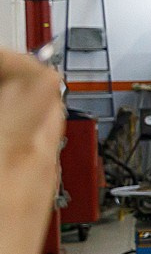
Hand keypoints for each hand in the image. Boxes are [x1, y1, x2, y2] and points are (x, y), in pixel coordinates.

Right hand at [0, 50, 65, 253]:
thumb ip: (2, 121)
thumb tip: (12, 82)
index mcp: (16, 147)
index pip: (39, 75)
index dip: (9, 55)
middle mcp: (38, 159)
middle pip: (43, 93)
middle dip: (7, 75)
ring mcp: (40, 179)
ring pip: (38, 120)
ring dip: (9, 104)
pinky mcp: (34, 197)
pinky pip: (32, 148)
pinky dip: (11, 131)